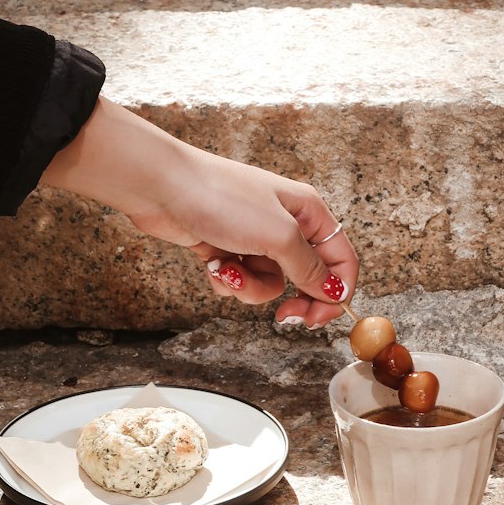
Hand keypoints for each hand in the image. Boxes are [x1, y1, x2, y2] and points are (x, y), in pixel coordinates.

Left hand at [42, 99, 357, 324]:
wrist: (162, 187)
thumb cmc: (221, 198)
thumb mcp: (277, 235)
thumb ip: (309, 266)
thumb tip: (334, 291)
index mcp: (308, 212)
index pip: (341, 258)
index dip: (337, 290)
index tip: (320, 317)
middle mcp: (286, 223)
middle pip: (307, 276)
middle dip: (293, 298)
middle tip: (284, 317)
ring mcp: (255, 237)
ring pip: (270, 283)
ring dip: (249, 287)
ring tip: (228, 270)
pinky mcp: (228, 248)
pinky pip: (241, 280)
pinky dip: (228, 279)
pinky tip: (211, 263)